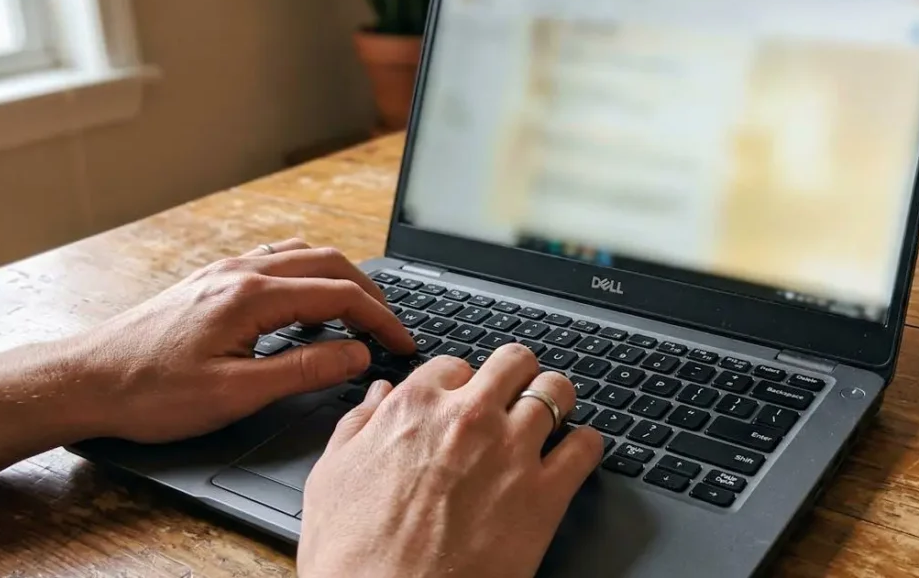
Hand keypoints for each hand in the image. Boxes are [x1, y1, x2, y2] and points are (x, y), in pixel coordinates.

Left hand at [66, 239, 413, 442]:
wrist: (83, 380)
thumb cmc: (150, 393)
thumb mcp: (236, 394)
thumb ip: (304, 370)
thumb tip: (356, 353)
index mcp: (253, 296)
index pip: (340, 295)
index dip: (381, 319)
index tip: (403, 343)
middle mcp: (241, 272)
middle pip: (329, 264)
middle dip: (370, 293)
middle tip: (391, 328)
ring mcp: (223, 272)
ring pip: (302, 255)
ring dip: (339, 279)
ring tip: (359, 313)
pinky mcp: (209, 281)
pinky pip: (274, 261)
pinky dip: (307, 276)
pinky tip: (305, 303)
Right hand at [298, 343, 604, 577]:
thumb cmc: (353, 556)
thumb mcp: (331, 478)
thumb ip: (356, 426)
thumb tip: (378, 397)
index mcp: (415, 409)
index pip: (455, 365)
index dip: (462, 383)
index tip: (466, 400)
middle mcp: (468, 419)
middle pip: (514, 362)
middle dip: (517, 375)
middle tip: (517, 395)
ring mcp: (511, 452)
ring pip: (557, 390)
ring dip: (557, 400)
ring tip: (554, 416)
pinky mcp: (545, 495)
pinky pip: (587, 446)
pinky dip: (586, 445)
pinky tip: (576, 454)